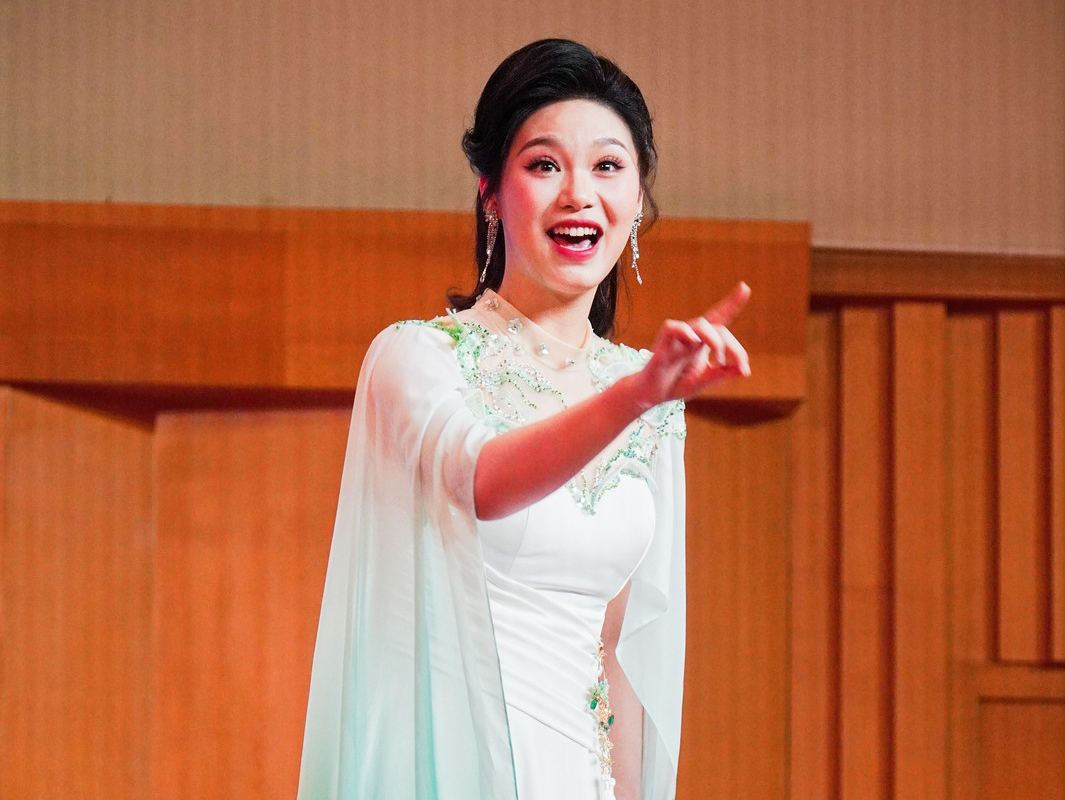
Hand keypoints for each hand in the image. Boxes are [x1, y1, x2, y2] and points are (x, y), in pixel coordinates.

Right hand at [632, 282, 750, 408]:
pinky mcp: (663, 341)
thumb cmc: (677, 383)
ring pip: (701, 324)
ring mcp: (678, 337)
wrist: (654, 394)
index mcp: (704, 342)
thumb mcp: (705, 380)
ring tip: (717, 362)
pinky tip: (694, 342)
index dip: (732, 303)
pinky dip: (686, 332)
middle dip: (734, 346)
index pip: (720, 319)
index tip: (745, 287)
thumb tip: (745, 371)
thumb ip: (723, 374)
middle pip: (718, 326)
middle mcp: (693, 335)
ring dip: (716, 342)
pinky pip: (674, 327)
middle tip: (741, 365)